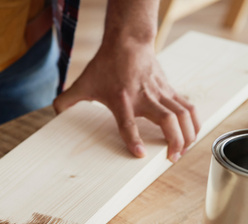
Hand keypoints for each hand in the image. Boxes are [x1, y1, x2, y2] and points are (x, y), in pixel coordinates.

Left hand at [54, 39, 200, 161]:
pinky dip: (194, 121)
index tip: (141, 155)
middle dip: (175, 141)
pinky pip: (188, 106)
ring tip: (185, 150)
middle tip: (172, 158)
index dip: (134, 140)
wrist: (128, 41)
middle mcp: (145, 98)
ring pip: (183, 114)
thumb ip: (67, 99)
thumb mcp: (83, 83)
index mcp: (122, 100)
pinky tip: (194, 134)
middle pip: (168, 120)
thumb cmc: (107, 64)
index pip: (128, 124)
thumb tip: (53, 111)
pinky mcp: (170, 89)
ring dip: (188, 134)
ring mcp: (160, 93)